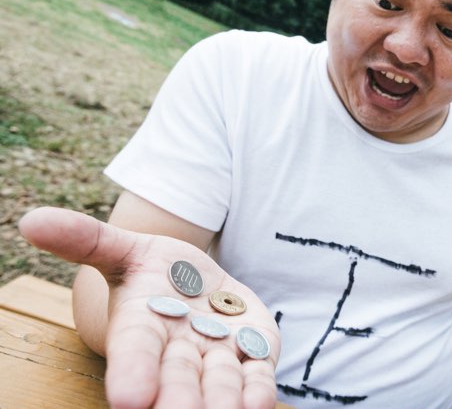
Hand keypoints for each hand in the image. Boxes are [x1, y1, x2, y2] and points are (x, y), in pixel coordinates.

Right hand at [19, 207, 280, 408]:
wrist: (199, 285)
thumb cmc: (155, 271)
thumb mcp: (124, 249)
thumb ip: (85, 239)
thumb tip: (32, 220)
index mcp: (141, 326)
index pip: (134, 351)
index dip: (132, 373)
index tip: (130, 399)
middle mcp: (178, 351)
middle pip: (178, 377)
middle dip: (180, 397)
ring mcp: (217, 355)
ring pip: (220, 382)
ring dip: (223, 398)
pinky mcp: (252, 351)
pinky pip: (256, 375)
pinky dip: (258, 389)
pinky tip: (261, 404)